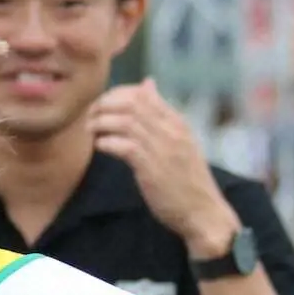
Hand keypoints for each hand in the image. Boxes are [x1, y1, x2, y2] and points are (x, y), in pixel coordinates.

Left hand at [87, 79, 239, 255]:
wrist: (203, 211)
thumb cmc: (186, 179)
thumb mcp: (178, 140)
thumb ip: (160, 114)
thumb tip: (147, 83)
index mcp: (177, 122)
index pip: (143, 94)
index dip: (116, 95)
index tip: (102, 106)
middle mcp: (171, 131)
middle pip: (131, 103)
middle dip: (104, 106)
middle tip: (90, 117)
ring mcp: (163, 149)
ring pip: (126, 122)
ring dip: (102, 123)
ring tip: (91, 131)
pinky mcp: (152, 169)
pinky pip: (125, 146)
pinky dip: (107, 143)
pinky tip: (99, 147)